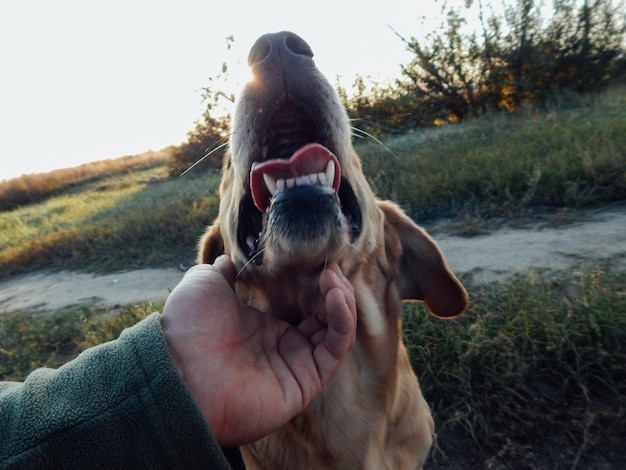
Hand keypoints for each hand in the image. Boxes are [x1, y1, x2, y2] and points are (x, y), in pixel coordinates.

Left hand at [161, 255, 356, 446]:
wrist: (176, 370)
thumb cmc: (187, 328)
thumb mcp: (205, 284)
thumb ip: (224, 271)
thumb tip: (230, 259)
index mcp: (263, 325)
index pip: (303, 302)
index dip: (314, 280)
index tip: (317, 257)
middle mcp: (283, 345)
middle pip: (325, 315)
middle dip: (333, 287)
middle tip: (329, 265)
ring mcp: (296, 363)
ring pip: (336, 329)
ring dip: (341, 300)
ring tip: (332, 277)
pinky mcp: (306, 380)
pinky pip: (335, 348)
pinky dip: (342, 320)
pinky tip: (334, 295)